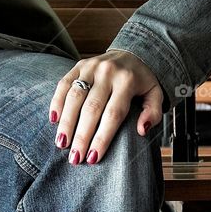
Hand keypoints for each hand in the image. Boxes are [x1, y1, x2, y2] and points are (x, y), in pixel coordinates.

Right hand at [49, 50, 163, 164]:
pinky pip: (64, 84)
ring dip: (66, 122)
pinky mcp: (79, 65)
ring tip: (61, 144)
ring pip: (74, 97)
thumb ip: (153, 113)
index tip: (93, 158)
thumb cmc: (142, 82)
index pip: (113, 114)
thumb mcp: (155, 94)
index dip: (102, 138)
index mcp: (127, 81)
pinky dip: (57, 102)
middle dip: (81, 136)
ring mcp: (91, 67)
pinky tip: (54, 120)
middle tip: (75, 158)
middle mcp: (108, 72)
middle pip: (91, 108)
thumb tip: (142, 130)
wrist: (132, 53)